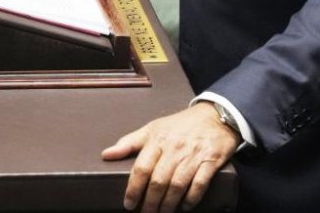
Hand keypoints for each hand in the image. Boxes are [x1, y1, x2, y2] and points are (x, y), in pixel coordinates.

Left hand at [101, 103, 238, 211]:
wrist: (214, 115)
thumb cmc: (179, 125)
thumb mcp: (151, 128)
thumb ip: (128, 143)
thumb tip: (106, 155)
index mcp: (157, 139)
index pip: (141, 168)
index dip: (133, 188)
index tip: (128, 204)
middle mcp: (174, 148)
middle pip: (159, 180)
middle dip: (151, 202)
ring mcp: (193, 155)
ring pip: (177, 185)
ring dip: (169, 204)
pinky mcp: (211, 161)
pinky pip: (199, 184)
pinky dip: (191, 199)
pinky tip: (184, 207)